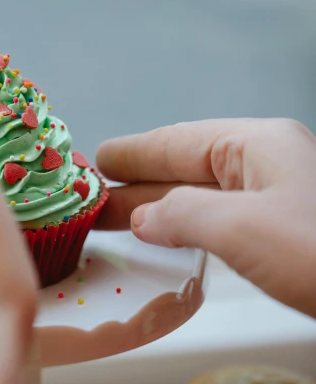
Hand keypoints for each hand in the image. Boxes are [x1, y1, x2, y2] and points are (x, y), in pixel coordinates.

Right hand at [97, 119, 315, 317]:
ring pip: (204, 197)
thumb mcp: (241, 228)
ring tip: (118, 222)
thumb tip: (143, 218)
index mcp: (259, 144)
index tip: (99, 161)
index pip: (179, 142)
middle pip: (188, 169)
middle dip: (139, 184)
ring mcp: (280, 198)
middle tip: (96, 198)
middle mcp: (268, 164)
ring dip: (161, 210)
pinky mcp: (287, 232)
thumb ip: (182, 215)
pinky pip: (222, 222)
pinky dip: (189, 229)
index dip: (135, 154)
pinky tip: (170, 240)